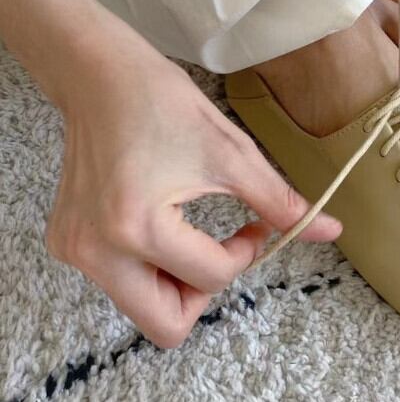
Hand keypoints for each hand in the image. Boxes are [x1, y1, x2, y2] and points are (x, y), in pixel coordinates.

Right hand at [46, 42, 341, 348]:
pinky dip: (152, 267)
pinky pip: (120, 283)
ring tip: (194, 234)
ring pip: (142, 309)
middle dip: (206, 292)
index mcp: (138, 227)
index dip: (246, 253)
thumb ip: (281, 203)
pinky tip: (163, 224)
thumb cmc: (166, 104)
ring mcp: (75, 250)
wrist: (102, 76)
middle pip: (166, 325)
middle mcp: (96, 251)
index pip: (211, 278)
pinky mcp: (67, 242)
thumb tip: (332, 231)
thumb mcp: (233, 154)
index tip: (254, 224)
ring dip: (179, 283)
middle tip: (223, 249)